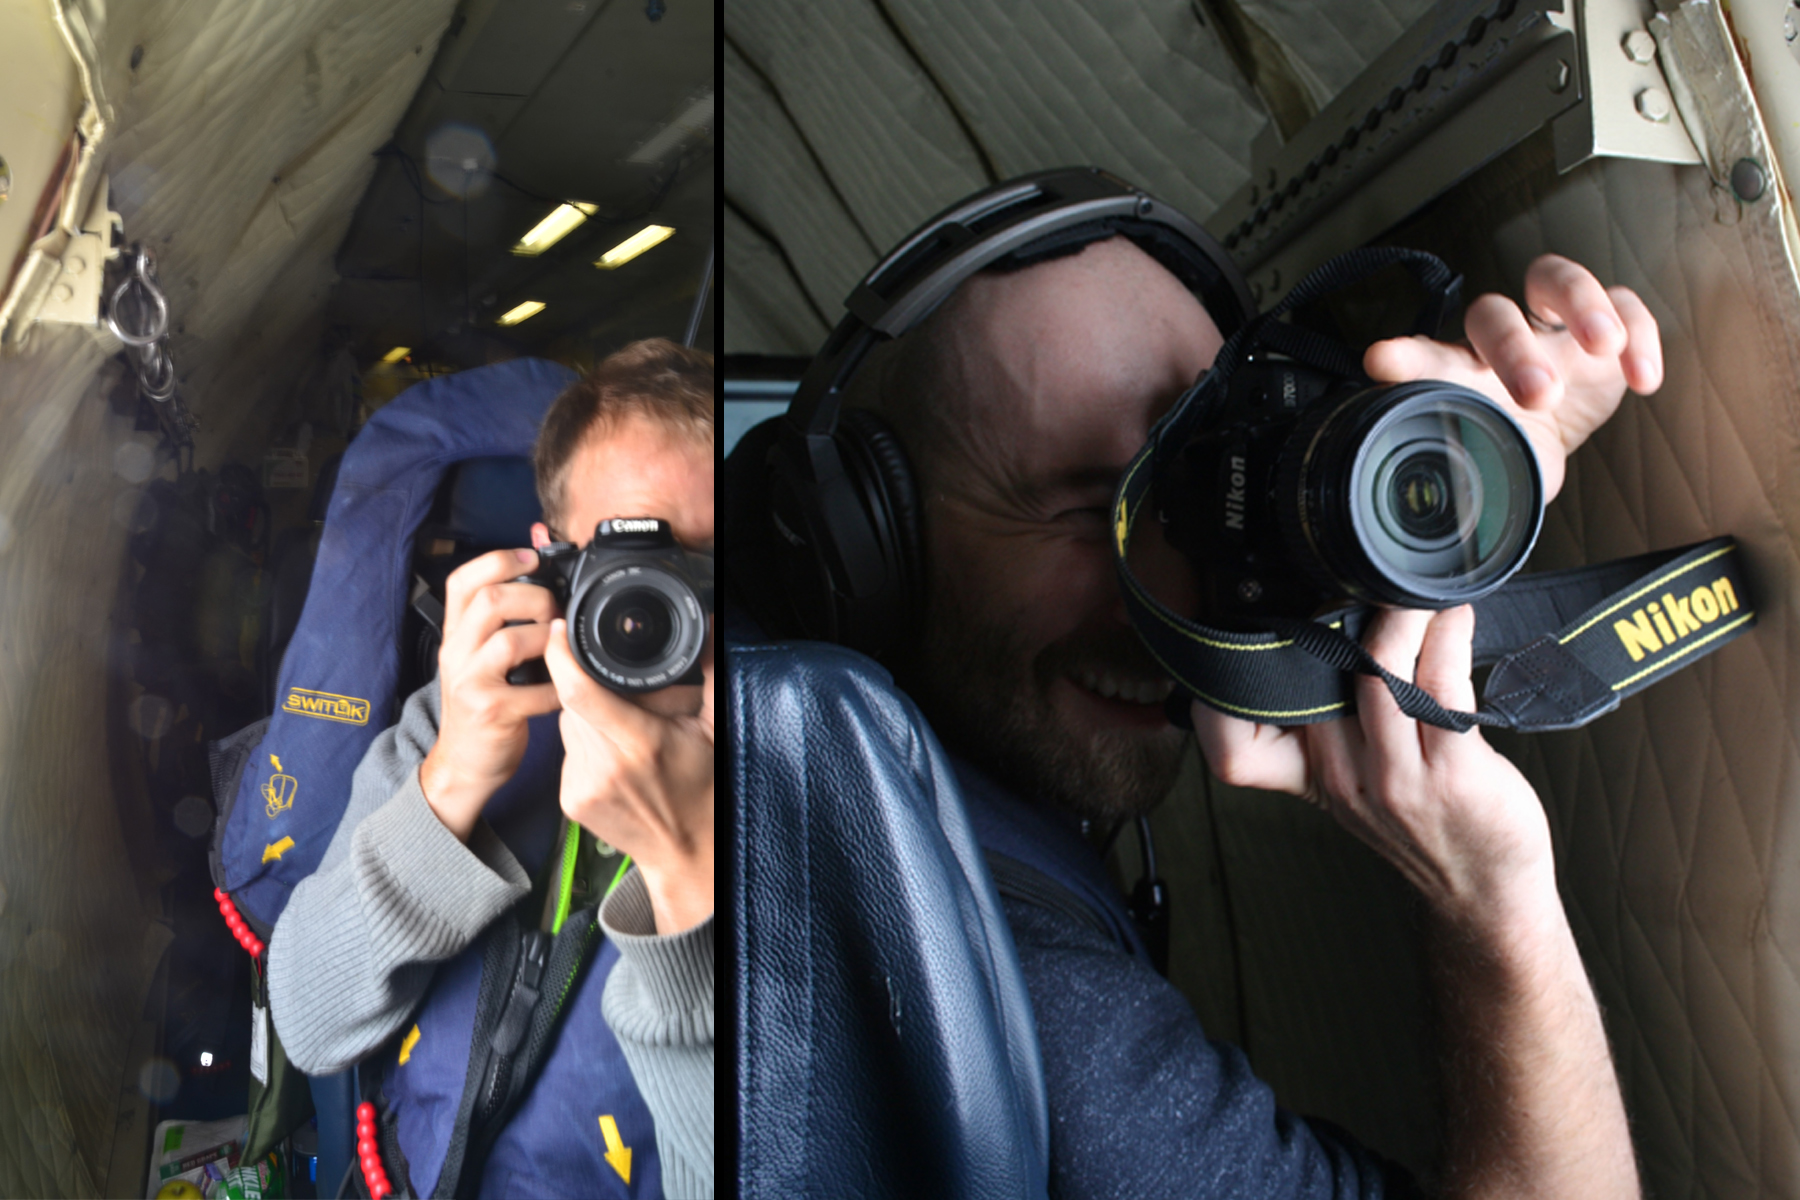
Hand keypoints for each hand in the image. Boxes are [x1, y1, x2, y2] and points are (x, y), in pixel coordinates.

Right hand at [418, 549, 561, 839]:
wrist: (464, 762)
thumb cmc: (484, 702)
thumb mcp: (481, 654)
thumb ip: (502, 617)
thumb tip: (535, 563)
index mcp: (455, 633)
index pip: (462, 580)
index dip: (498, 560)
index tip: (532, 556)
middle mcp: (455, 652)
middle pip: (489, 601)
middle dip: (534, 597)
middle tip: (555, 612)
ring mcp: (469, 683)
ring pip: (509, 641)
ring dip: (547, 639)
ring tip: (561, 649)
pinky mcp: (490, 713)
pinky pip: (534, 690)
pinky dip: (557, 687)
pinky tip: (563, 689)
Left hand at [542, 617, 714, 933]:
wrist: (686, 852)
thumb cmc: (704, 790)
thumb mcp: (716, 728)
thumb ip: (710, 673)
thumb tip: (709, 626)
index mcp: (640, 744)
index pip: (580, 691)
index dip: (564, 655)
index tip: (562, 630)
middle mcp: (605, 766)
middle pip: (572, 702)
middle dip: (591, 689)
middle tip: (628, 702)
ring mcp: (582, 786)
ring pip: (567, 725)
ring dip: (588, 718)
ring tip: (628, 736)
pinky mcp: (569, 800)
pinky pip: (567, 752)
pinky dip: (585, 745)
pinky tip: (615, 760)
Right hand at [1193, 606, 1555, 932]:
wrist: (1485, 893)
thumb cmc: (1430, 829)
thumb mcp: (1356, 787)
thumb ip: (1332, 729)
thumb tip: (1330, 641)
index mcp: (1312, 775)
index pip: (1234, 746)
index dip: (1227, 695)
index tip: (1262, 637)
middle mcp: (1344, 775)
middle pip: (1312, 680)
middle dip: (1332, 619)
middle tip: (1361, 585)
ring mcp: (1396, 777)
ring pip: (1375, 673)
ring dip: (1398, 618)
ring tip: (1416, 594)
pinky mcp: (1452, 772)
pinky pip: (1439, 686)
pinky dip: (1446, 637)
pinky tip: (1453, 617)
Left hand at [1363, 254, 1662, 500]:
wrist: (1538, 441)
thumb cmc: (1498, 450)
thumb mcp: (1482, 474)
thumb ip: (1462, 485)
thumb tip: (1439, 545)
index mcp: (1455, 375)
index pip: (1423, 359)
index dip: (1406, 358)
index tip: (1383, 362)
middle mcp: (1496, 343)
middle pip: (1493, 315)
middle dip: (1515, 349)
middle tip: (1538, 393)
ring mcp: (1549, 328)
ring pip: (1555, 280)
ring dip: (1581, 305)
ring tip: (1602, 347)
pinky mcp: (1602, 328)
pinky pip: (1626, 306)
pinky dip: (1640, 334)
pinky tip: (1643, 380)